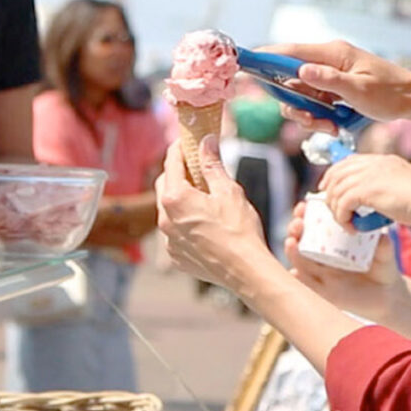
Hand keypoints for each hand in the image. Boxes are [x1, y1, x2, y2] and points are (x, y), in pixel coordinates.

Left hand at [156, 136, 271, 289]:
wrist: (245, 270)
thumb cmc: (239, 229)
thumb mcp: (228, 190)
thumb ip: (212, 165)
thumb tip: (206, 142)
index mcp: (175, 198)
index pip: (171, 164)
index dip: (179, 149)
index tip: (186, 141)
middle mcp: (165, 219)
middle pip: (164, 185)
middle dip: (177, 173)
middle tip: (195, 166)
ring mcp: (168, 240)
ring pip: (167, 210)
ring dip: (179, 199)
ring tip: (202, 196)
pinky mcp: (176, 256)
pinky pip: (174, 232)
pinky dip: (183, 222)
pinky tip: (203, 222)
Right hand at [258, 41, 410, 131]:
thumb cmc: (390, 93)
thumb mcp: (360, 90)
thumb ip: (330, 80)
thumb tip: (302, 70)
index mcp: (332, 54)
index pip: (289, 52)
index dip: (265, 58)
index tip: (246, 64)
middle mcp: (326, 61)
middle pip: (289, 78)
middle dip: (294, 103)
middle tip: (311, 120)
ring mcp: (328, 74)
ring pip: (299, 95)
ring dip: (307, 114)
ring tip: (329, 125)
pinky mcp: (332, 88)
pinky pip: (312, 102)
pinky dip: (317, 116)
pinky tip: (334, 125)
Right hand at [283, 201, 404, 326]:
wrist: (385, 295)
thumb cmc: (382, 268)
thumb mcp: (384, 254)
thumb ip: (383, 246)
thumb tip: (382, 236)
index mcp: (332, 241)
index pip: (312, 223)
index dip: (304, 214)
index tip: (304, 205)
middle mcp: (321, 255)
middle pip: (300, 239)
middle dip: (294, 228)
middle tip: (298, 222)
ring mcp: (320, 273)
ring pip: (299, 260)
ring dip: (291, 250)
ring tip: (291, 242)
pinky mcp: (322, 292)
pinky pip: (305, 284)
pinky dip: (297, 278)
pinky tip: (294, 272)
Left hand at [319, 154, 410, 232]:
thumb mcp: (402, 186)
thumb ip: (384, 187)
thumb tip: (368, 201)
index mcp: (382, 160)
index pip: (348, 161)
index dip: (334, 175)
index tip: (329, 190)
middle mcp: (374, 164)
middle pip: (337, 173)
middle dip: (329, 193)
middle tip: (331, 209)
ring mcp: (370, 175)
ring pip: (337, 190)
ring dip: (336, 210)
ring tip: (345, 223)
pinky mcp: (368, 189)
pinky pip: (343, 203)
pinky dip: (343, 218)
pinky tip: (352, 227)